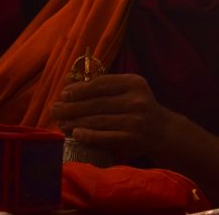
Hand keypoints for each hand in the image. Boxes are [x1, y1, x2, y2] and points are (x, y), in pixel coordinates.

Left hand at [50, 74, 172, 158]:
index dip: (79, 89)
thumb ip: (102, 85)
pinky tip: (76, 134)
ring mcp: (135, 120)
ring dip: (75, 122)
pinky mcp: (132, 139)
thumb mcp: (126, 90)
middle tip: (55, 109)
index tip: (63, 93)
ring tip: (61, 122)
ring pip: (98, 120)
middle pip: (97, 103)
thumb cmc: (138, 107)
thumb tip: (68, 80)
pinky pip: (105, 137)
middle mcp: (136, 100)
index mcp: (133, 83)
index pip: (101, 84)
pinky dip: (89, 135)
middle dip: (72, 106)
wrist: (163, 131)